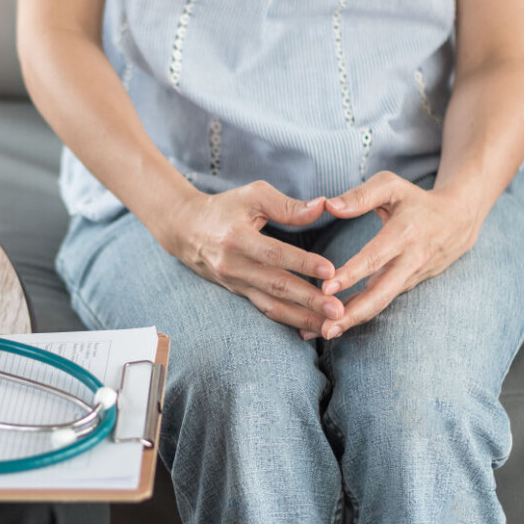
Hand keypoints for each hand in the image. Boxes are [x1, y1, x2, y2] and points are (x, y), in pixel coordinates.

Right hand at [160, 181, 343, 333]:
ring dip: (302, 318)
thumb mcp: (252, 196)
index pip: (273, 253)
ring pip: (271, 306)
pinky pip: (265, 309)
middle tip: (338, 310)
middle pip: (275, 286)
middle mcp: (233, 265)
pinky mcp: (238, 293)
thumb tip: (323, 206)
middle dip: (308, 300)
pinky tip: (311, 327)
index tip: (330, 270)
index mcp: (236, 237)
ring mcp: (235, 283)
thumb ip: (287, 205)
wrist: (185, 230)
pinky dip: (289, 320)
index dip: (301, 262)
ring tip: (330, 327)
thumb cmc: (224, 208)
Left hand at [318, 171, 483, 338]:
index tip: (327, 287)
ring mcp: (411, 277)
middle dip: (354, 313)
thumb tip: (329, 205)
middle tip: (326, 328)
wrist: (458, 220)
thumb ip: (360, 195)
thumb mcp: (391, 186)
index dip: (352, 273)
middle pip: (382, 293)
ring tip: (324, 333)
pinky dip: (360, 315)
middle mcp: (410, 260)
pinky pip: (382, 302)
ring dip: (354, 320)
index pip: (376, 257)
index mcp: (405, 233)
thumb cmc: (416, 200)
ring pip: (382, 303)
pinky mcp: (407, 286)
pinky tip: (335, 325)